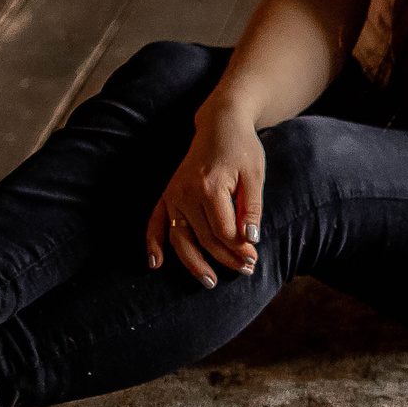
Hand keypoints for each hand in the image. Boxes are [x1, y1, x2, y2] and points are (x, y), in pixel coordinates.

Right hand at [147, 110, 264, 286]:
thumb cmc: (242, 148)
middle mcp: (185, 193)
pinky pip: (155, 223)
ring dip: (193, 263)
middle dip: (224, 258)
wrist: (220, 123)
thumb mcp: (255, 175)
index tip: (253, 259)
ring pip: (180, 238)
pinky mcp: (166, 194)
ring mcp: (172, 194)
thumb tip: (250, 240)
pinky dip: (152, 243)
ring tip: (209, 282)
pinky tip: (155, 264)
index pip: (223, 231)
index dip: (238, 249)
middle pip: (204, 238)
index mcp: (210, 187)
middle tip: (245, 270)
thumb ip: (251, 208)